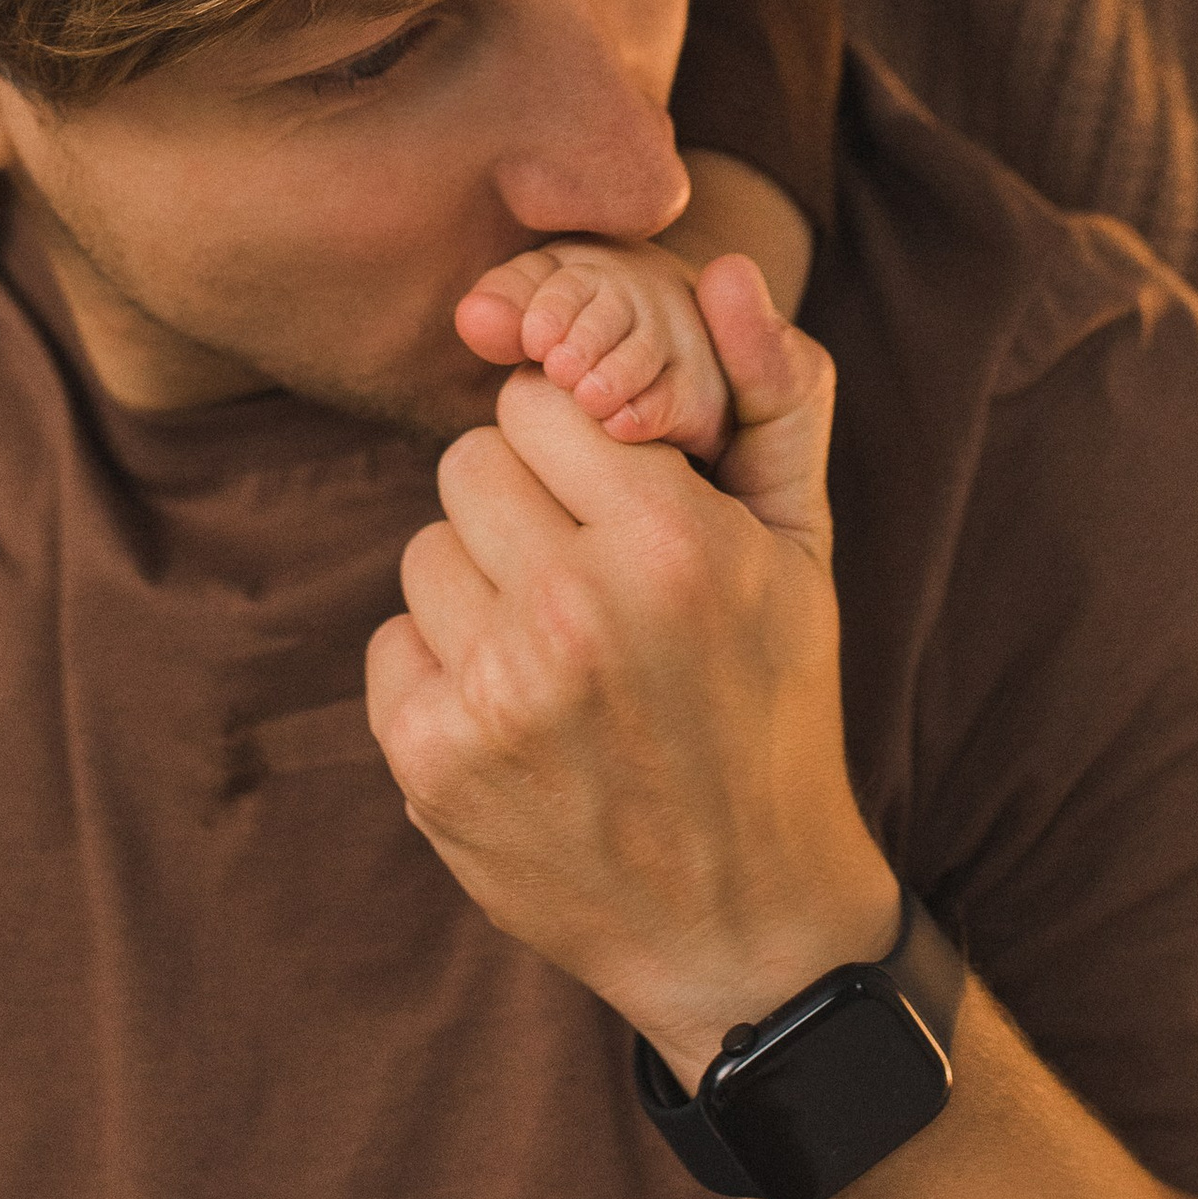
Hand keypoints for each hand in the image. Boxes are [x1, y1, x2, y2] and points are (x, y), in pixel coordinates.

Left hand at [367, 258, 895, 1081]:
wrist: (746, 928)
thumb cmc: (774, 709)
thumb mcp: (803, 552)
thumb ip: (777, 397)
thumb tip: (731, 270)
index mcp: (671, 542)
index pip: (540, 401)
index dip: (574, 445)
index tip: (612, 499)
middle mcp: (576, 611)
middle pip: (471, 464)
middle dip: (522, 507)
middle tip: (585, 577)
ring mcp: (497, 693)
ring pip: (425, 549)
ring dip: (479, 587)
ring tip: (559, 654)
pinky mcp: (434, 764)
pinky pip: (394, 643)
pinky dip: (442, 670)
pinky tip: (518, 718)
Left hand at [455, 239, 731, 458]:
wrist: (661, 351)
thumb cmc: (570, 328)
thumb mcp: (532, 304)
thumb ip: (504, 308)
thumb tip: (471, 315)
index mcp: (590, 276)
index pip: (571, 284)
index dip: (553, 310)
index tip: (534, 340)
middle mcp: (636, 302)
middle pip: (612, 313)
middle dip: (587, 339)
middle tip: (560, 369)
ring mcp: (672, 344)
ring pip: (648, 353)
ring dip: (620, 374)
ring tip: (589, 399)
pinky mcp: (697, 393)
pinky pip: (680, 397)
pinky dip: (653, 410)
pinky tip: (624, 427)